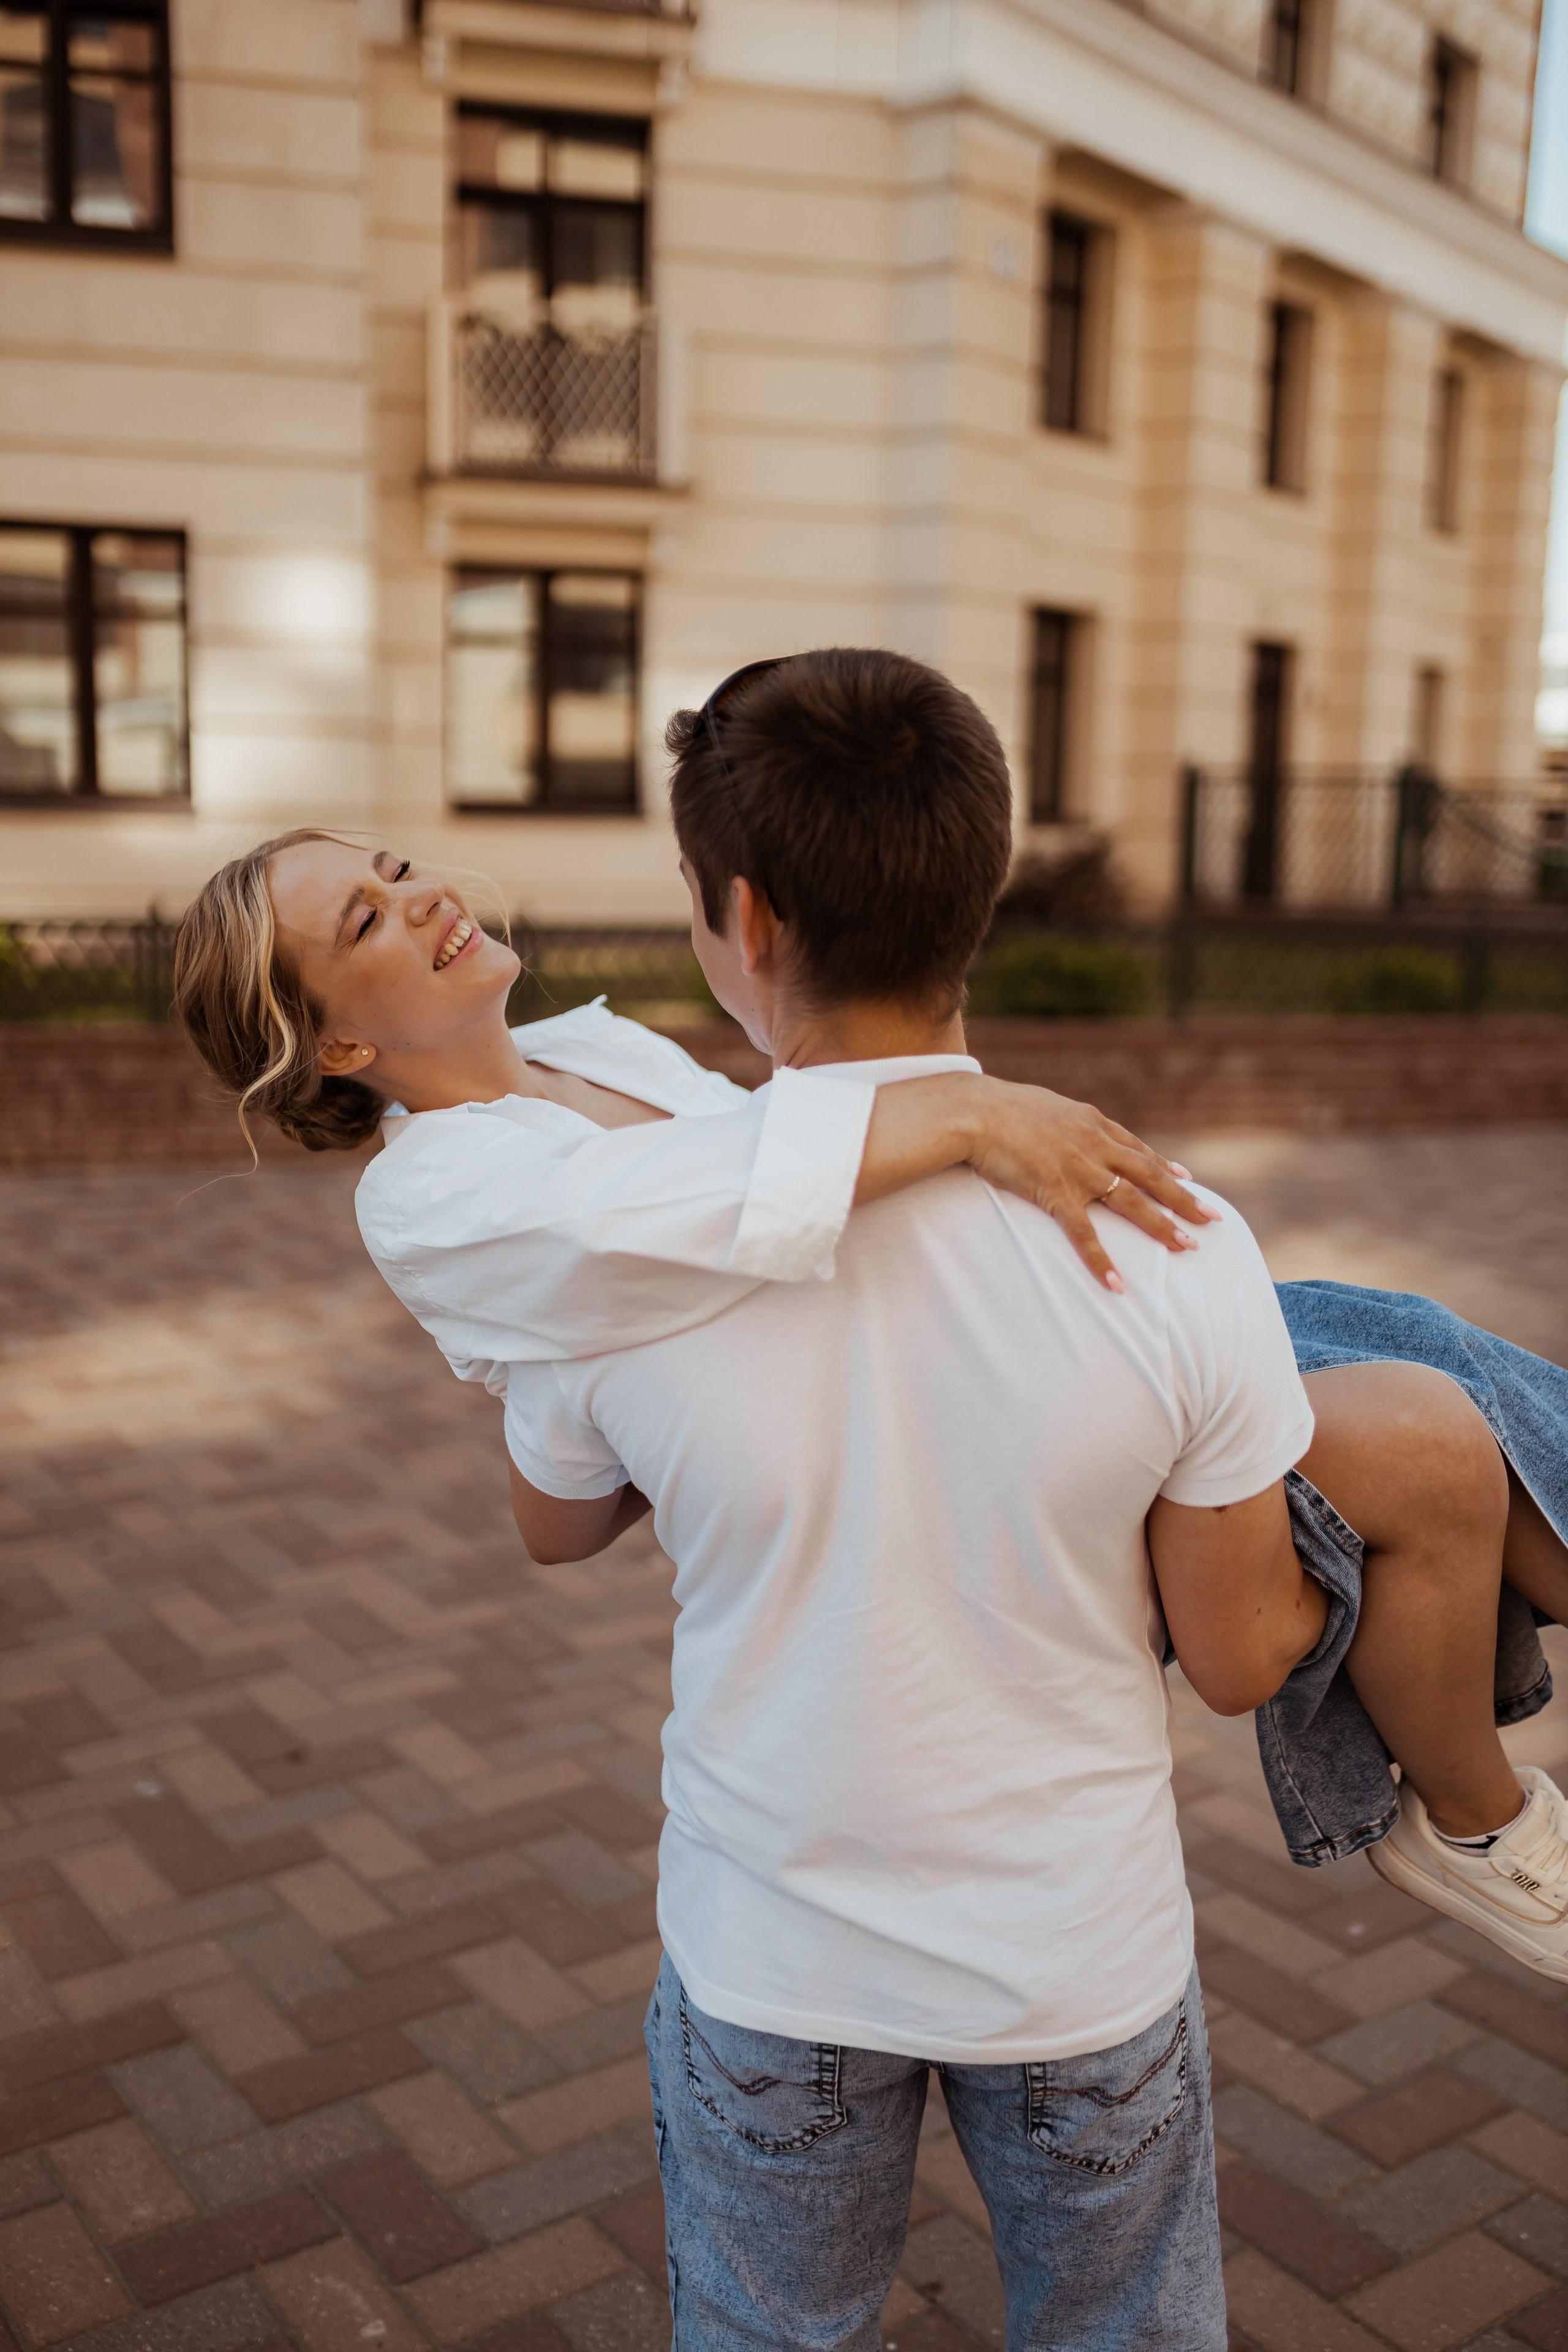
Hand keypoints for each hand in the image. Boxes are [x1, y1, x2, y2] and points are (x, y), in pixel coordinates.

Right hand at [963, 1077, 1216, 1291]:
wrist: (976, 1111)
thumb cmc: (1001, 1108)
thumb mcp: (1045, 1106)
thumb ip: (1064, 1120)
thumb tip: (1064, 1124)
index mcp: (1093, 1123)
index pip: (1137, 1148)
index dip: (1164, 1165)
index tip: (1186, 1177)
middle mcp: (1096, 1145)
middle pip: (1150, 1175)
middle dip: (1183, 1199)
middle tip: (1211, 1219)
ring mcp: (1080, 1170)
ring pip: (1132, 1202)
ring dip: (1162, 1227)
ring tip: (1187, 1248)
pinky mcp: (1056, 1192)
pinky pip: (1084, 1234)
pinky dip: (1101, 1260)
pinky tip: (1117, 1284)